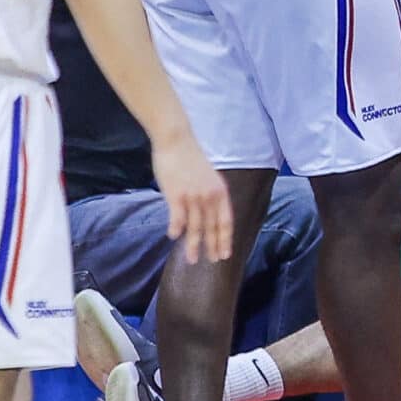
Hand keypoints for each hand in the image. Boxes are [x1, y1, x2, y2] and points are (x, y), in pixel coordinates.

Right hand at [151, 132, 231, 265]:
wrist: (176, 139)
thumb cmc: (189, 157)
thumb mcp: (208, 176)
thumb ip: (209, 194)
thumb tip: (206, 212)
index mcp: (219, 191)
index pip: (226, 221)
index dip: (225, 239)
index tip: (225, 254)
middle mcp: (209, 196)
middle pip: (212, 227)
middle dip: (213, 247)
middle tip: (212, 261)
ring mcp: (193, 196)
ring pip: (195, 228)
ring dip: (193, 246)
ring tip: (191, 260)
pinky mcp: (176, 195)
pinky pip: (178, 218)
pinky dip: (176, 229)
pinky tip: (174, 237)